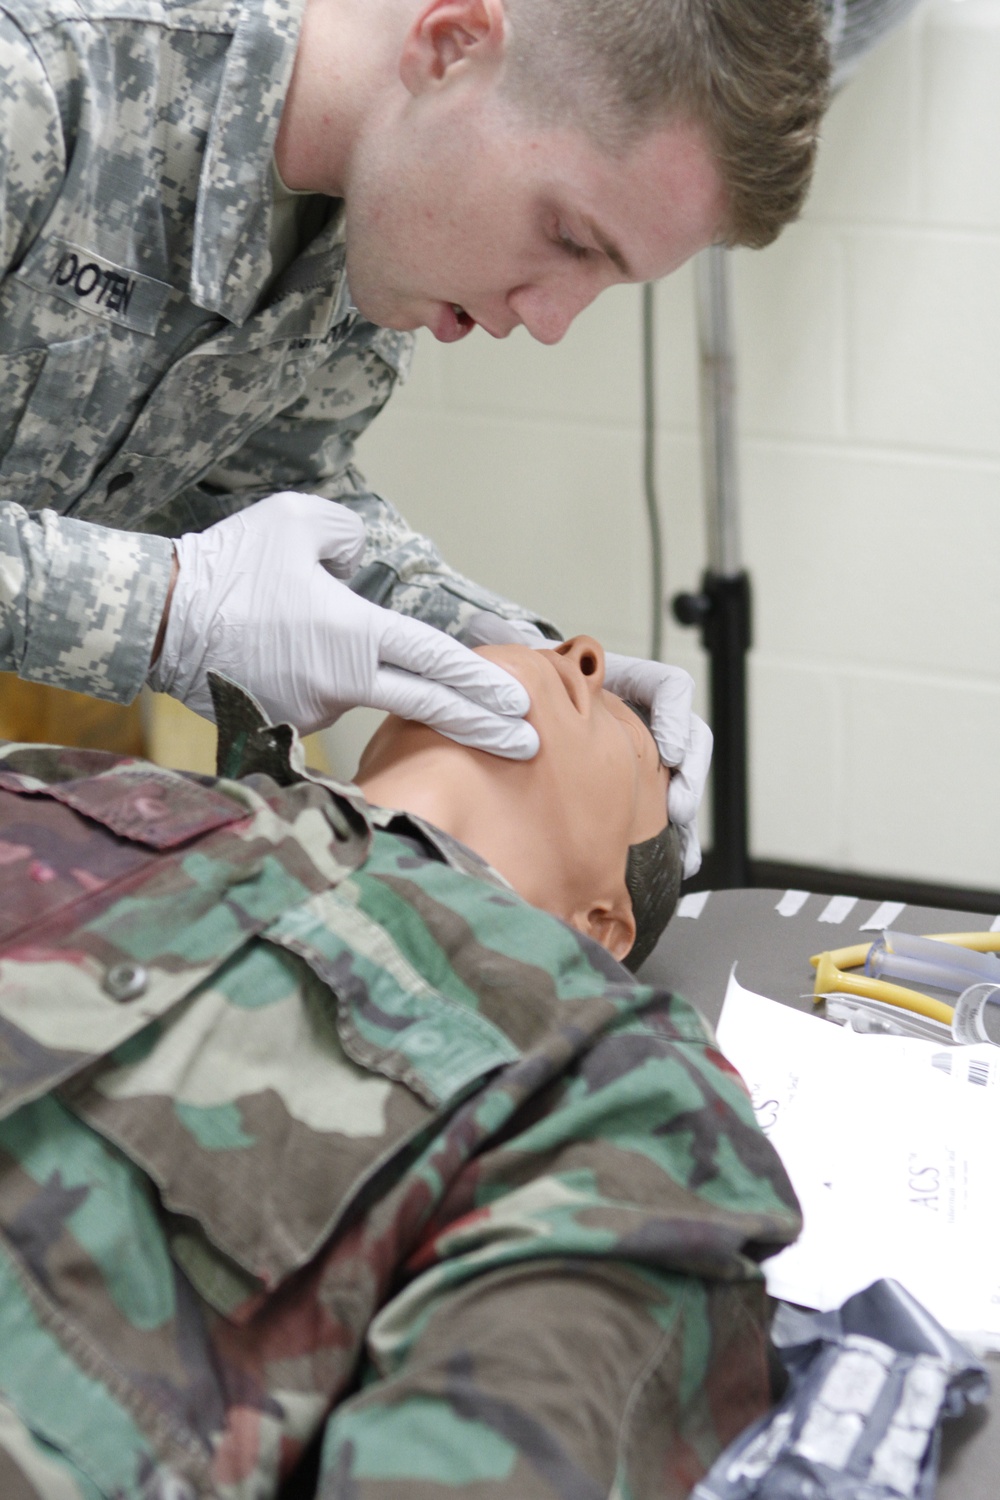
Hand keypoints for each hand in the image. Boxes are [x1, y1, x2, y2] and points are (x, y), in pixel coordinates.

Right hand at [148, 493, 537, 755]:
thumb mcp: (297, 520)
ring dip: (353, 668)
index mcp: (355, 634)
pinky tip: (273, 648)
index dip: (482, 683)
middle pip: (430, 707)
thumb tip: (359, 561)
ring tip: (285, 626)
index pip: (436, 662)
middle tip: (527, 745)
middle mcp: (343, 682)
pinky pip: (320, 697)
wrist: (158, 618)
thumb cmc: (229, 564)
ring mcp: (315, 709)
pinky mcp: (287, 723)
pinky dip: (315, 676)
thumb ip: (349, 536)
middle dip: (484, 729)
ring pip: (359, 690)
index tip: (520, 703)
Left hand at [461, 613, 710, 876]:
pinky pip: (668, 811)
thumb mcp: (530, 685)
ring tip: (681, 838)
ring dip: (688, 805)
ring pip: (683, 775)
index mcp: (620, 685)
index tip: (663, 749)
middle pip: (688, 736)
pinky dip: (678, 836)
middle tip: (678, 808)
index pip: (667, 687)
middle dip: (690, 773)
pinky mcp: (638, 791)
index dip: (671, 715)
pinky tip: (680, 860)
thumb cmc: (519, 701)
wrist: (505, 733)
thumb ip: (537, 673)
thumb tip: (511, 641)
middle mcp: (637, 718)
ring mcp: (641, 755)